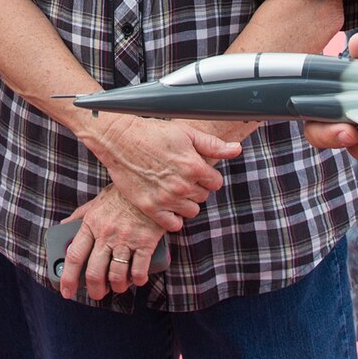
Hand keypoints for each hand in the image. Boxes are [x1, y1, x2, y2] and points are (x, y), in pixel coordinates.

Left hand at [59, 185, 166, 300]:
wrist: (150, 183)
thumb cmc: (122, 194)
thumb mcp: (97, 201)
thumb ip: (80, 215)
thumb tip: (63, 225)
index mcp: (91, 224)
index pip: (74, 256)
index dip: (68, 277)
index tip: (66, 291)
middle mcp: (106, 234)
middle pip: (94, 272)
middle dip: (95, 289)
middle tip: (98, 293)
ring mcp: (126, 239)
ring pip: (116, 275)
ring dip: (117, 286)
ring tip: (119, 286)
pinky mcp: (145, 242)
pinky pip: (138, 270)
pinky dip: (137, 280)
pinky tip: (137, 279)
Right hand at [83, 114, 237, 231]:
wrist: (121, 140)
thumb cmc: (153, 133)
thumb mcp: (186, 133)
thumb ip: (214, 144)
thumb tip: (237, 149)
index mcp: (194, 167)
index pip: (216, 183)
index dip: (207, 176)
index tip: (196, 170)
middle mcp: (182, 186)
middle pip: (203, 197)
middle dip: (196, 188)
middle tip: (181, 176)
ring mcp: (166, 199)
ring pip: (191, 211)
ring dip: (186, 202)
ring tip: (174, 189)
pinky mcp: (150, 208)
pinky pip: (173, 225)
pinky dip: (173, 217)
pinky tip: (167, 203)